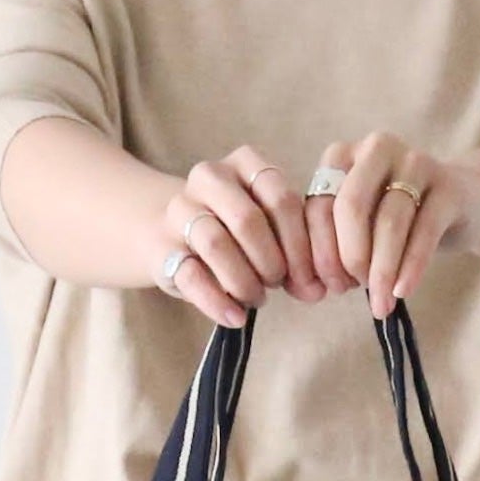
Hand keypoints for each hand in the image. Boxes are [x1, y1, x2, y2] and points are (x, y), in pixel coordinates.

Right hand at [159, 146, 325, 325]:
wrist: (170, 232)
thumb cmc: (234, 232)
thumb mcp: (270, 231)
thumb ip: (296, 255)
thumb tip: (317, 291)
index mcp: (244, 163)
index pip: (280, 198)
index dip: (299, 244)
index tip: (308, 278)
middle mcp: (209, 177)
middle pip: (247, 220)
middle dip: (270, 261)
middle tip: (277, 284)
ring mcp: (180, 210)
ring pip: (216, 244)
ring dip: (244, 281)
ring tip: (256, 298)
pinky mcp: (162, 248)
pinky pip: (191, 276)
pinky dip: (217, 302)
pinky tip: (236, 317)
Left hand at [306, 133, 477, 318]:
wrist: (459, 203)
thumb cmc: (395, 221)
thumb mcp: (357, 228)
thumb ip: (332, 248)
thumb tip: (316, 288)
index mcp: (342, 156)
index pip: (319, 207)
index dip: (321, 254)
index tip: (331, 288)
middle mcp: (376, 149)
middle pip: (352, 207)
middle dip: (350, 257)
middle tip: (354, 290)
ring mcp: (415, 162)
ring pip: (390, 222)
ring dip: (382, 270)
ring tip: (381, 302)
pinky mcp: (448, 186)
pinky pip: (425, 231)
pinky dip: (411, 267)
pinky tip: (402, 291)